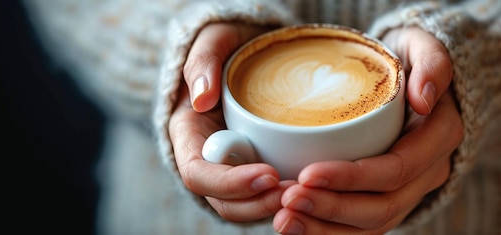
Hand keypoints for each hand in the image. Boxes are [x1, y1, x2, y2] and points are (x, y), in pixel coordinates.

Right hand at [169, 23, 294, 221]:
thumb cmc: (229, 44)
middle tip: (296, 192)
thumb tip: (201, 99)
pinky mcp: (257, 166)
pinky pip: (266, 194)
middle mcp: (208, 158)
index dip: (230, 182)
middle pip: (223, 200)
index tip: (268, 173)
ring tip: (307, 195)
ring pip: (246, 205)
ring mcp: (232, 166)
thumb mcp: (213, 39)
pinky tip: (312, 190)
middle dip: (258, 203)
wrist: (250, 50)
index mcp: (188, 134)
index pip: (198, 173)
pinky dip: (286, 198)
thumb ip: (202, 63)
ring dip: (274, 206)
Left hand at [273, 27, 462, 233]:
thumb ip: (431, 62)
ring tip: (284, 221)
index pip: (395, 169)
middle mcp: (427, 172)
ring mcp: (409, 191)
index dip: (351, 178)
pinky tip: (295, 225)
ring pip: (370, 225)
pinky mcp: (387, 198)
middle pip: (381, 207)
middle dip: (331, 208)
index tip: (306, 173)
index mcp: (438, 138)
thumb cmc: (406, 59)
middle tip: (287, 200)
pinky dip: (327, 231)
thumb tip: (423, 98)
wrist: (409, 80)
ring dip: (325, 229)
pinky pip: (360, 227)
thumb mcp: (421, 45)